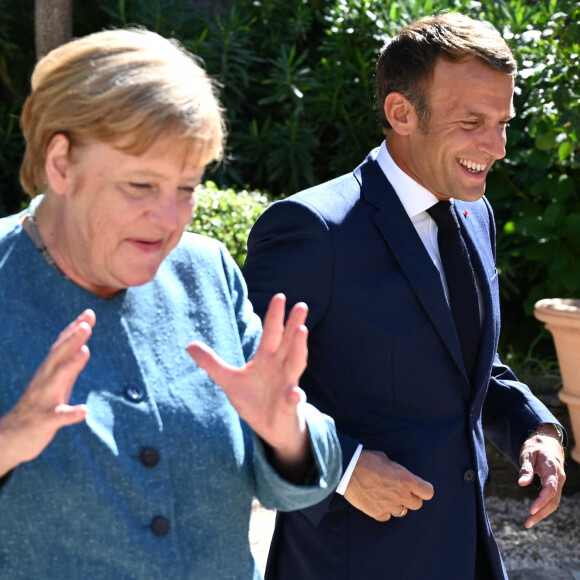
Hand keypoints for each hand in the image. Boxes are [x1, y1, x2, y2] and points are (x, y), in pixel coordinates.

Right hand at [0, 310, 94, 476]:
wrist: (9, 439)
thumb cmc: (39, 407)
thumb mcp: (56, 383)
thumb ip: (69, 365)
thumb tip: (84, 346)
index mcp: (49, 372)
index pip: (62, 346)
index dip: (75, 329)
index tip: (89, 313)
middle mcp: (44, 382)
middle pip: (58, 356)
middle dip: (72, 339)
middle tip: (86, 324)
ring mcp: (43, 401)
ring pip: (56, 380)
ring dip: (71, 365)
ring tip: (85, 351)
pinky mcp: (43, 422)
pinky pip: (57, 418)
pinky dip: (70, 414)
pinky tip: (83, 411)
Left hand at [187, 294, 309, 478]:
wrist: (270, 427)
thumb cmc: (254, 399)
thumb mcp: (229, 380)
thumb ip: (212, 363)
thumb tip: (189, 345)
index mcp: (266, 359)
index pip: (272, 334)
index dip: (275, 316)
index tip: (280, 297)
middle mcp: (280, 368)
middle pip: (289, 342)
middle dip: (294, 324)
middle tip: (301, 306)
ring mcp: (287, 385)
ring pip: (295, 364)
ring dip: (299, 348)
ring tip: (302, 331)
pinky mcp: (288, 405)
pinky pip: (292, 400)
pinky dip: (294, 396)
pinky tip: (295, 393)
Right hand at [344, 449, 433, 520]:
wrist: (346, 469)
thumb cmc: (366, 460)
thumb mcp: (386, 459)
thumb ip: (396, 470)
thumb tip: (397, 474)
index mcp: (406, 479)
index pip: (427, 492)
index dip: (423, 489)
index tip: (418, 487)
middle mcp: (400, 494)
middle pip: (417, 504)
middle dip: (410, 498)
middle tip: (400, 491)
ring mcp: (389, 505)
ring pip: (402, 512)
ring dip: (397, 504)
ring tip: (385, 495)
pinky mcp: (377, 513)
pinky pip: (386, 516)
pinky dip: (383, 511)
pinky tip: (376, 501)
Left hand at [518, 424, 565, 527]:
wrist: (548, 442)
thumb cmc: (535, 446)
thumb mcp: (527, 454)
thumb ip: (525, 469)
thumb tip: (522, 484)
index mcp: (552, 469)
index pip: (549, 489)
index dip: (541, 501)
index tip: (531, 510)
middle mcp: (558, 478)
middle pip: (553, 500)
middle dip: (541, 513)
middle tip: (527, 523)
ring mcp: (559, 482)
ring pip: (554, 502)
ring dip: (542, 513)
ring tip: (528, 522)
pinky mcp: (555, 485)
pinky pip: (552, 499)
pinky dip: (544, 508)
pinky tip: (535, 514)